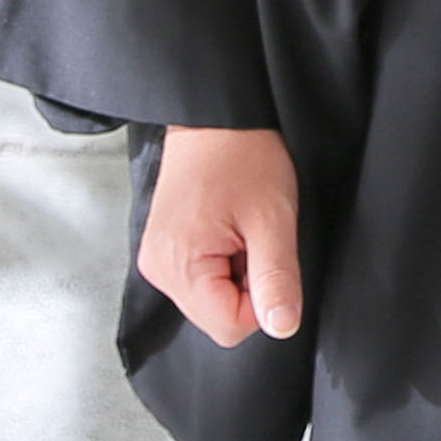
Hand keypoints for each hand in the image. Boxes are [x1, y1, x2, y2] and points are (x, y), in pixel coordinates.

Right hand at [144, 124, 303, 346]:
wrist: (217, 112)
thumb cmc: (243, 153)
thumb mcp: (272, 217)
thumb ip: (276, 279)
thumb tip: (282, 328)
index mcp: (177, 266)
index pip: (229, 328)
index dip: (263, 301)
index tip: (268, 255)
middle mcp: (158, 267)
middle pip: (217, 315)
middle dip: (247, 285)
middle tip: (254, 234)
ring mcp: (157, 256)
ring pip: (211, 297)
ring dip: (236, 270)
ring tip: (241, 225)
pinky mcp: (164, 246)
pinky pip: (201, 276)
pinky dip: (223, 258)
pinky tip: (229, 224)